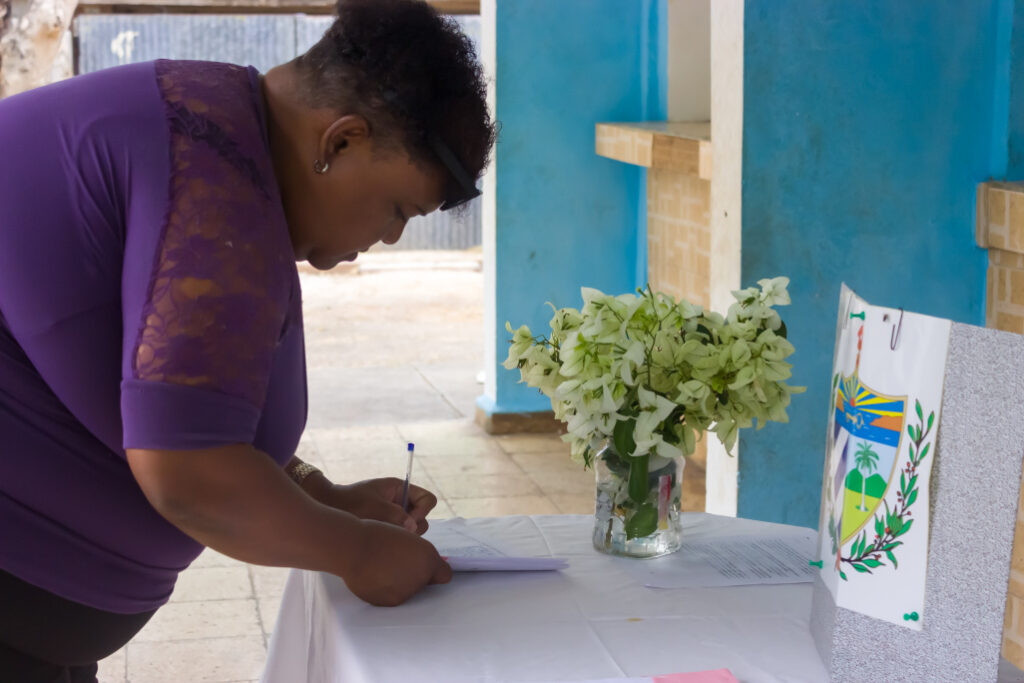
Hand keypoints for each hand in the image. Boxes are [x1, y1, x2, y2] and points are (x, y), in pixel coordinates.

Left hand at [314, 477, 436, 534]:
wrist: (329, 508)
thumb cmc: (350, 501)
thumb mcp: (373, 505)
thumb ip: (395, 515)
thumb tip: (412, 527)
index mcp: (401, 489)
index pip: (428, 499)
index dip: (423, 511)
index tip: (410, 520)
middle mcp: (402, 503)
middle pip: (423, 518)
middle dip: (413, 527)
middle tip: (395, 531)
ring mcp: (396, 517)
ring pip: (413, 530)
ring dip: (403, 535)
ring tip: (384, 535)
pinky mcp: (389, 529)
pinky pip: (401, 536)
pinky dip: (395, 540)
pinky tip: (380, 540)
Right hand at [343, 519, 451, 605]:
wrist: (354, 548)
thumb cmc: (378, 535)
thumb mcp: (407, 537)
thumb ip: (421, 555)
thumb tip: (426, 569)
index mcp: (428, 559)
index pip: (445, 575)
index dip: (435, 571)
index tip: (424, 567)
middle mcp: (421, 579)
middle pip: (425, 584)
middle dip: (415, 576)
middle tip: (396, 563)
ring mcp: (406, 593)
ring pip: (409, 592)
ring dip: (400, 584)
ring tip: (383, 569)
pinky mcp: (390, 603)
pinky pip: (394, 598)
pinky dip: (387, 591)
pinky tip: (376, 578)